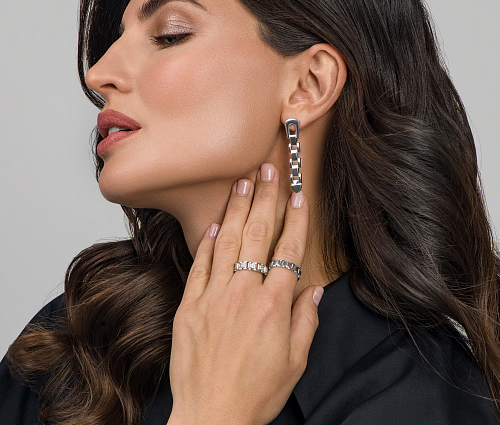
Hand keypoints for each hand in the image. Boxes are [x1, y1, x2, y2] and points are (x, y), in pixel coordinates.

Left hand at [167, 163, 323, 424]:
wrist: (210, 417)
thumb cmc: (256, 393)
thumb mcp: (295, 363)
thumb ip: (305, 321)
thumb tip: (312, 290)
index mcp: (273, 306)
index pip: (289, 250)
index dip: (295, 219)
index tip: (298, 195)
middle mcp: (244, 293)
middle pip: (258, 235)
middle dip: (266, 198)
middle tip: (267, 170)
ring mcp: (214, 297)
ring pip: (228, 242)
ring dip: (237, 209)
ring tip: (242, 182)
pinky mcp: (190, 306)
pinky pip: (200, 266)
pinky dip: (208, 242)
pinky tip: (216, 223)